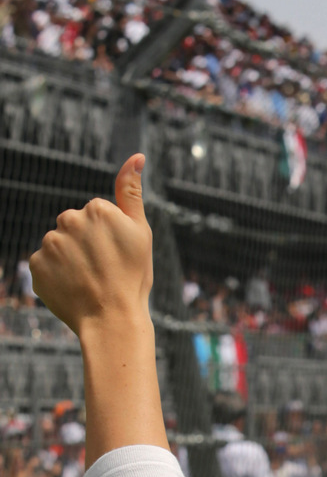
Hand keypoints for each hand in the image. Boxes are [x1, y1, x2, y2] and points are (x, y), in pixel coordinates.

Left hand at [30, 154, 151, 336]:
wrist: (112, 320)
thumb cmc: (132, 277)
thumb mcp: (140, 232)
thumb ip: (132, 192)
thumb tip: (137, 156)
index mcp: (96, 208)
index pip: (97, 216)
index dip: (109, 237)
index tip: (117, 255)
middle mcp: (68, 219)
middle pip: (75, 228)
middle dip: (86, 245)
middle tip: (103, 270)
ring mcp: (50, 243)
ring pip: (59, 246)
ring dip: (70, 261)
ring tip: (88, 281)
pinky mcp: (35, 264)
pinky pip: (45, 266)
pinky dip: (56, 276)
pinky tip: (72, 288)